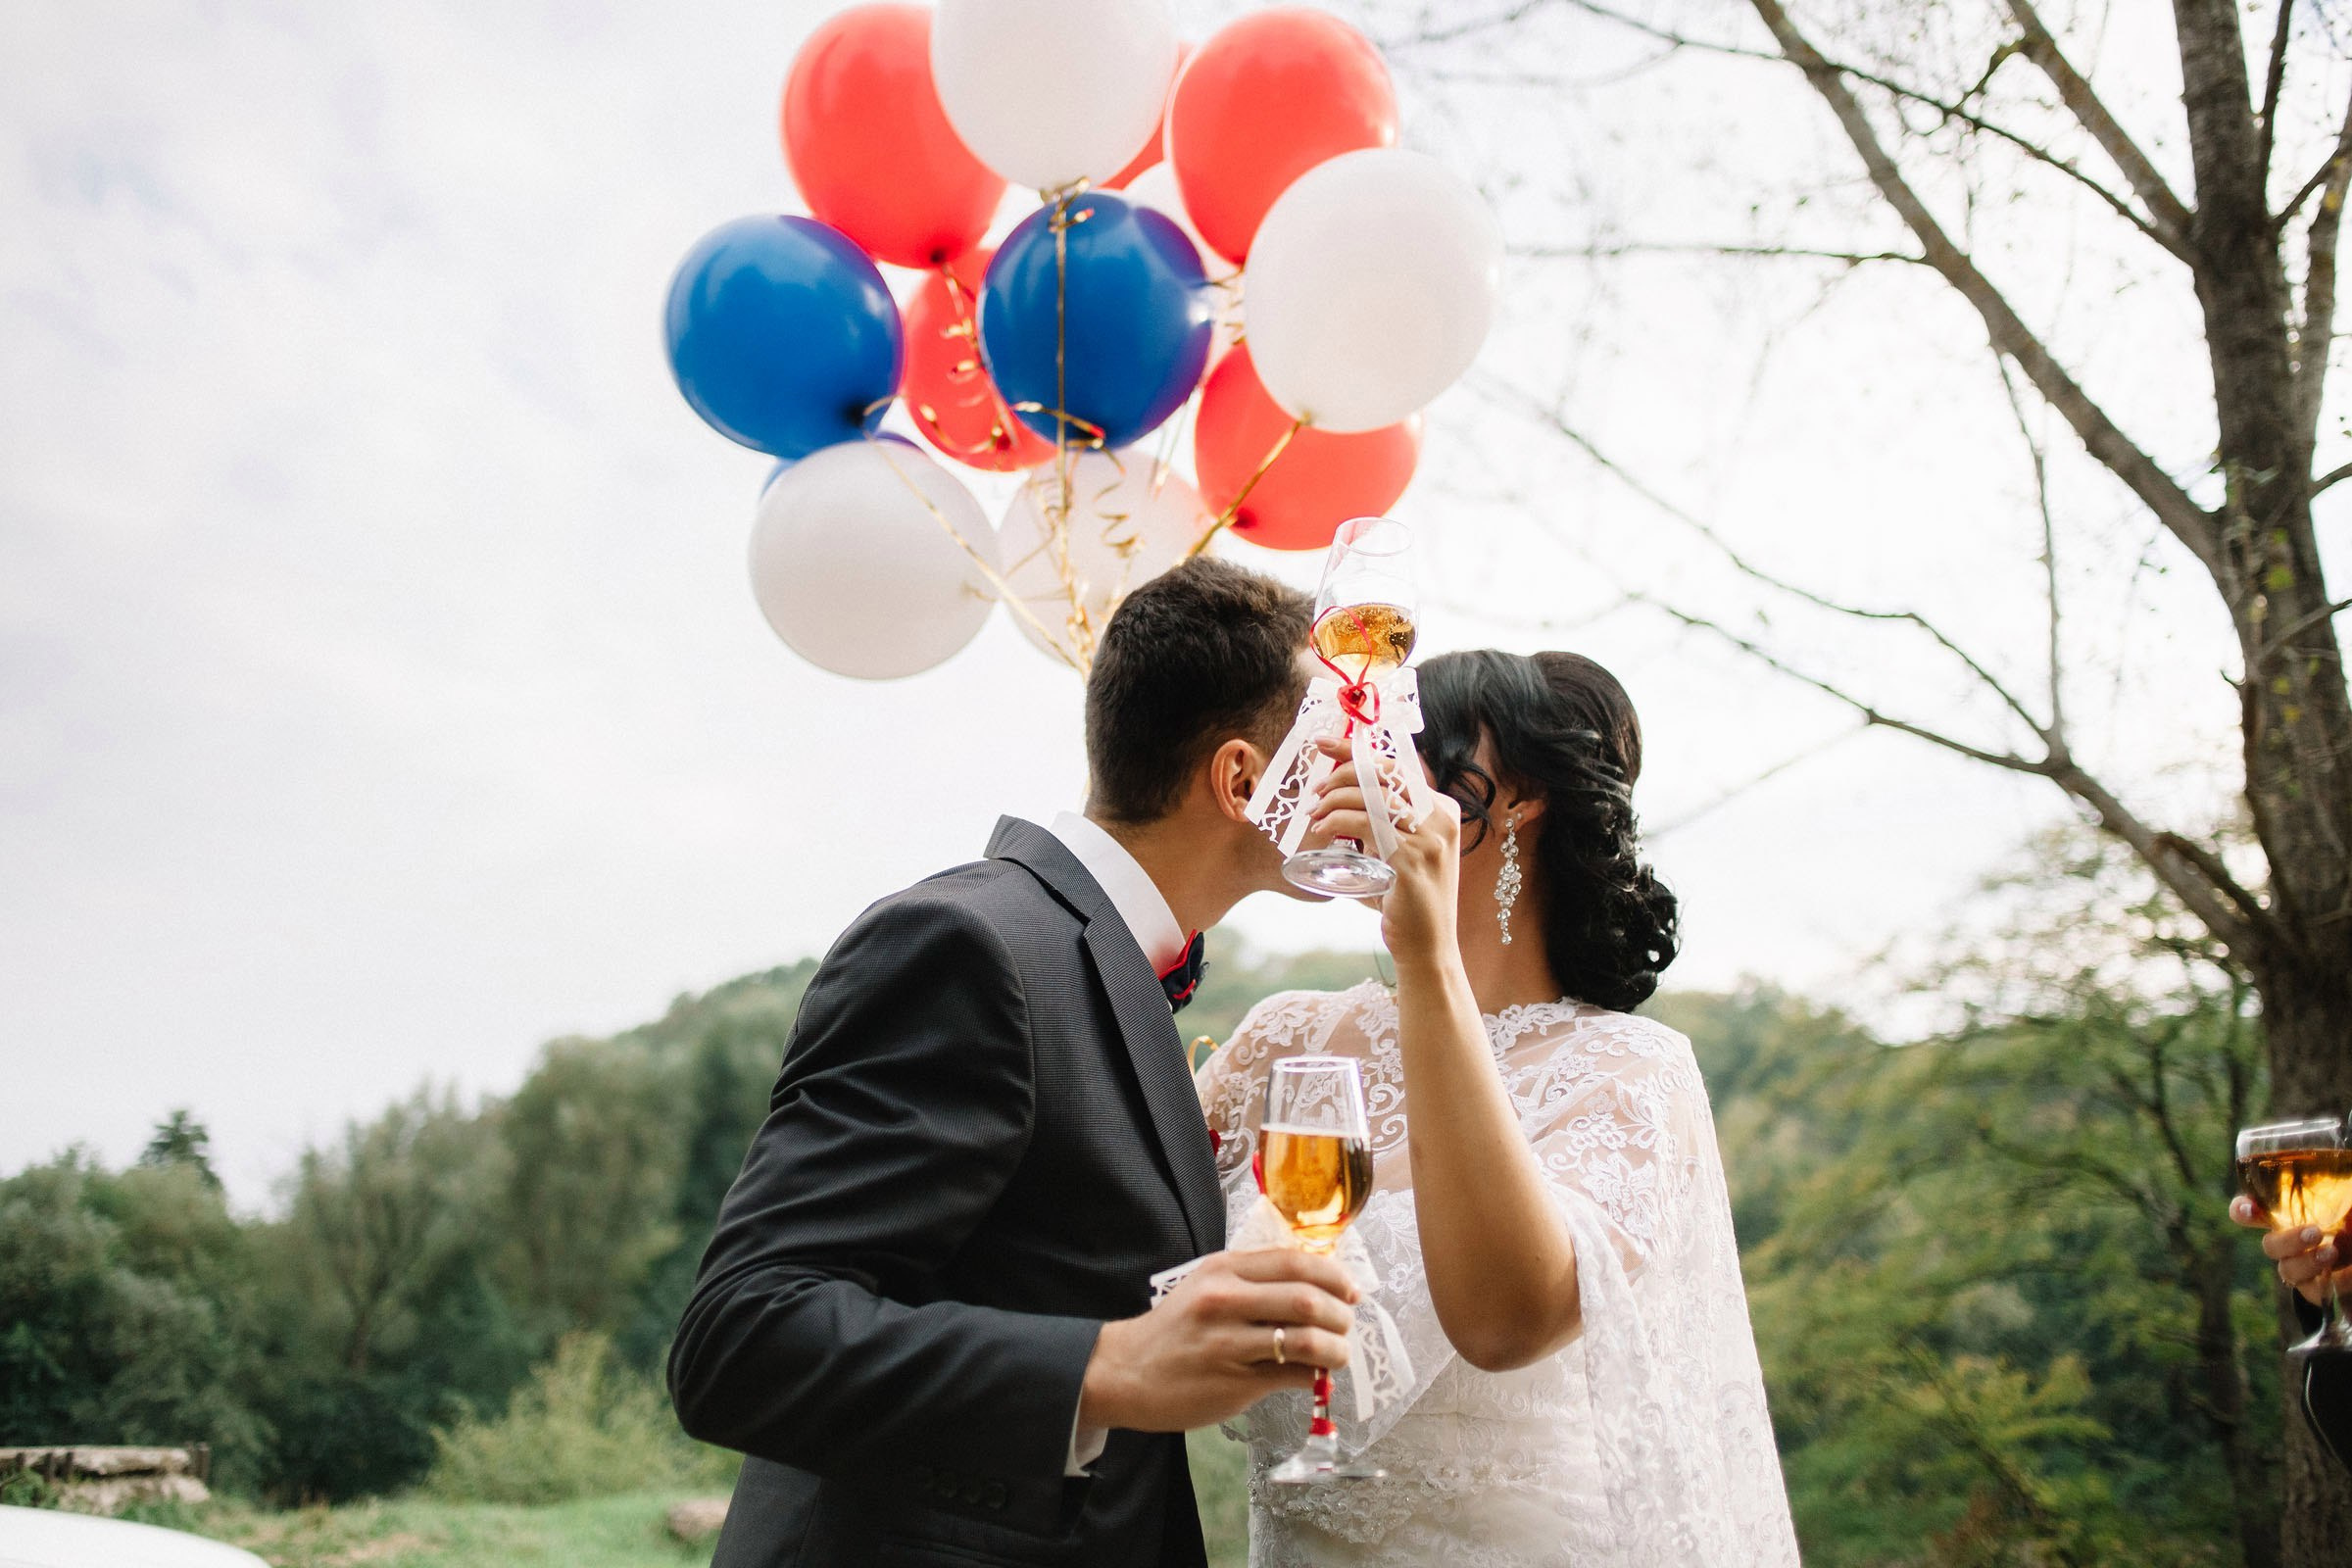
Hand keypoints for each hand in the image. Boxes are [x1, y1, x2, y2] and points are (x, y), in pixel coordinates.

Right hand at [1076, 1248, 1358, 1432]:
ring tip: (1337, 1355)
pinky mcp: (1233, 1382)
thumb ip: (1254, 1282)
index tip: (1351, 1291)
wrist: (1124, 1371)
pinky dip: (1314, 1376)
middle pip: (1308, 1299)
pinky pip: (1292, 1376)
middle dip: (1341, 1315)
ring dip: (1336, 1350)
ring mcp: (1229, 1343)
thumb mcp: (1206, 1287)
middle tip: (1346, 1326)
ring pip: (1307, 1341)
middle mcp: (1227, 1300)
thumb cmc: (1173, 1330)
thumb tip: (1316, 1291)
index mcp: (1224, 1269)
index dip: (1334, 1276)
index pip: (1295, 1262)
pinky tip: (1314, 1376)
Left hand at [1304, 738, 1461, 965]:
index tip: (1322, 744)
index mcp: (1441, 809)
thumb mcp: (1399, 851)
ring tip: (1314, 814)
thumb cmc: (1406, 899)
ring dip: (1334, 798)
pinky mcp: (1410, 858)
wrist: (1427, 945)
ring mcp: (1429, 837)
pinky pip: (1365, 824)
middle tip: (1315, 790)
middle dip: (1341, 771)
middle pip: (1383, 772)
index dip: (1354, 750)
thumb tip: (1337, 803)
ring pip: (1372, 794)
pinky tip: (1322, 831)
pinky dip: (1337, 821)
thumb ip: (1379, 825)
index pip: (1394, 765)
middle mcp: (1440, 816)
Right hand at [2231, 1195, 2350, 1306]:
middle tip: (2314, 1233)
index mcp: (2291, 1215)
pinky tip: (2347, 1273)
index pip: (2252, 1212)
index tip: (2249, 1209)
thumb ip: (2339, 1190)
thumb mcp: (2346, 1199)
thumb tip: (2340, 1184)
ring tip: (2333, 1252)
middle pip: (2271, 1246)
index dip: (2242, 1210)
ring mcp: (2305, 1268)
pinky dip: (2328, 1283)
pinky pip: (2314, 1292)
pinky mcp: (2321, 1291)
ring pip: (2288, 1270)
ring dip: (2307, 1262)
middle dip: (2288, 1241)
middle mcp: (2292, 1242)